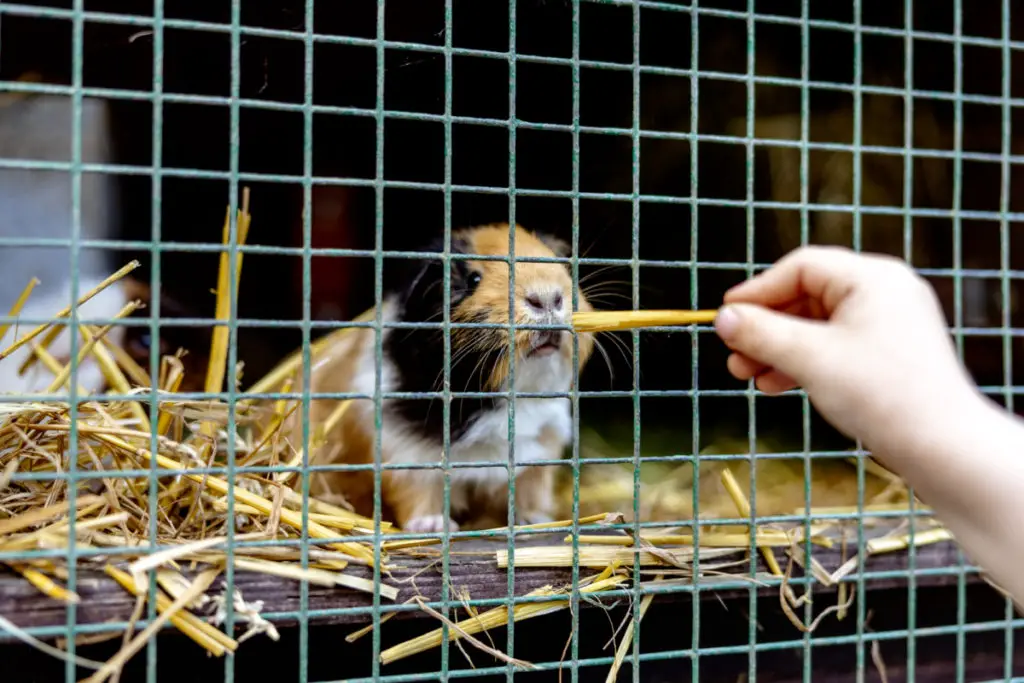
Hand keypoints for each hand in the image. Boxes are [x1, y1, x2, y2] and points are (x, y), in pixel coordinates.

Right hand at [713, 245, 978, 454]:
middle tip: (733, 352)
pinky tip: (775, 385)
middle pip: (807, 296)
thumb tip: (722, 317)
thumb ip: (762, 333)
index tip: (725, 315)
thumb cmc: (882, 394)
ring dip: (778, 348)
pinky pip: (833, 346)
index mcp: (872, 278)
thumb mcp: (811, 358)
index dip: (758, 290)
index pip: (802, 268)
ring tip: (747, 375)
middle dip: (765, 327)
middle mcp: (883, 292)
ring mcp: (887, 323)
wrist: (943, 448)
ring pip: (816, 325)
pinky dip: (803, 361)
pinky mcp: (887, 354)